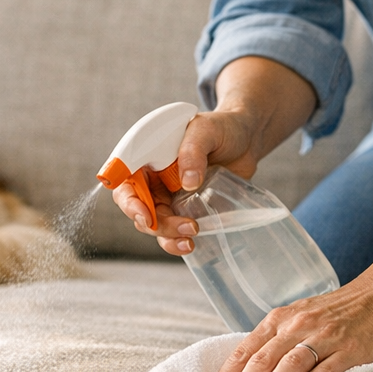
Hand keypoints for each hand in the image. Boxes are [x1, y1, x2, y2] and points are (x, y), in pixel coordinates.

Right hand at [111, 109, 260, 254]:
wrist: (247, 140)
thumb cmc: (221, 127)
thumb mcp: (206, 130)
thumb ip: (194, 151)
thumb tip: (188, 182)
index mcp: (146, 157)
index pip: (125, 182)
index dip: (129, 202)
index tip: (146, 215)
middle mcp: (152, 179)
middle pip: (138, 209)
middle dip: (156, 224)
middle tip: (185, 227)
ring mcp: (168, 197)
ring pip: (154, 224)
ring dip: (167, 236)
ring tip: (190, 238)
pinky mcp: (185, 210)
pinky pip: (173, 231)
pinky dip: (177, 241)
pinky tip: (192, 244)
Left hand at [197, 278, 372, 371]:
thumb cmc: (335, 312)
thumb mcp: (297, 319)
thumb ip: (274, 342)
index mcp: (278, 321)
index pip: (243, 352)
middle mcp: (295, 326)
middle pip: (260, 360)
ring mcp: (323, 336)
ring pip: (288, 365)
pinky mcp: (350, 348)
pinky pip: (325, 369)